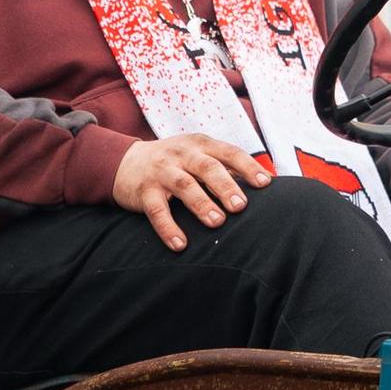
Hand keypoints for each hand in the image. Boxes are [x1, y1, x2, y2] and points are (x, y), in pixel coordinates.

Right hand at [113, 131, 272, 252]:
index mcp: (201, 145)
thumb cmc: (174, 162)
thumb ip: (224, 168)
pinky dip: (168, 227)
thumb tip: (263, 186)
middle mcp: (183, 154)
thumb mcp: (197, 156)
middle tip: (241, 207)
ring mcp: (162, 171)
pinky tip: (180, 244)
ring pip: (184, 185)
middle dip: (225, 186)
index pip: (229, 153)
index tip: (265, 184)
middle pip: (207, 168)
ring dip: (201, 204)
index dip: (248, 167)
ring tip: (217, 222)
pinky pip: (157, 210)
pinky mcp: (144, 191)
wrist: (125, 162)